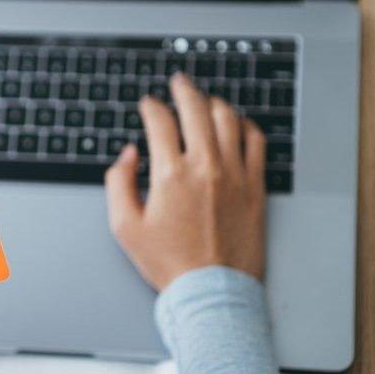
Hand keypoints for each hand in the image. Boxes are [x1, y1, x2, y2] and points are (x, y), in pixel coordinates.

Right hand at [105, 73, 266, 291]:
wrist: (211, 291)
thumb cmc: (169, 264)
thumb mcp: (125, 227)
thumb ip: (119, 183)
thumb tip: (128, 155)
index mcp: (170, 175)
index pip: (159, 121)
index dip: (150, 106)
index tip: (148, 104)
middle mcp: (205, 167)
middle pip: (196, 109)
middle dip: (183, 89)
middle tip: (178, 82)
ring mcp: (235, 174)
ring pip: (227, 119)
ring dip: (213, 103)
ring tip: (205, 100)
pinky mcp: (255, 186)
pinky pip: (256, 142)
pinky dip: (245, 125)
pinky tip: (237, 124)